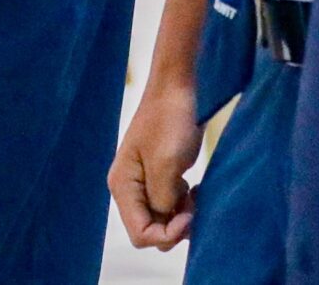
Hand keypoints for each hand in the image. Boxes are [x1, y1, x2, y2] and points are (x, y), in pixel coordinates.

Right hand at [108, 78, 203, 249]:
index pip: (140, 234)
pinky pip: (169, 204)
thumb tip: (165, 222)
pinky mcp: (158, 174)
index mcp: (122, 185)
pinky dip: (183, 203)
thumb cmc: (170, 120)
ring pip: (161, 218)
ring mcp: (143, 181)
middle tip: (194, 205)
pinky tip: (194, 188)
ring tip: (195, 194)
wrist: (177, 85)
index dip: (167, 234)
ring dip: (181, 215)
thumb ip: (162, 201)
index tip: (189, 215)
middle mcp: (128, 187)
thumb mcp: (167, 165)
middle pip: (150, 229)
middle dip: (175, 225)